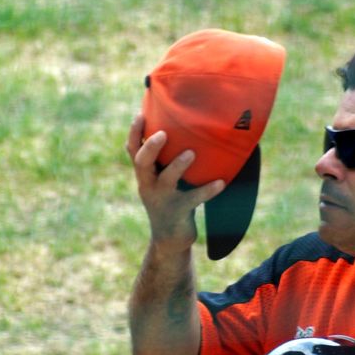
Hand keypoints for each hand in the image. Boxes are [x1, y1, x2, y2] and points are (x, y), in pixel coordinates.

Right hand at [126, 113, 225, 244]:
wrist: (170, 240)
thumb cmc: (170, 201)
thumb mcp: (163, 180)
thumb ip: (166, 161)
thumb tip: (189, 130)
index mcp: (144, 174)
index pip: (133, 150)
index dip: (134, 133)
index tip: (140, 114)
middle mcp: (149, 185)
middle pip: (141, 163)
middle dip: (150, 148)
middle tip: (162, 133)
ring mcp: (163, 200)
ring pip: (166, 181)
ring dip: (177, 166)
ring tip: (191, 153)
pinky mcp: (178, 212)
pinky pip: (193, 200)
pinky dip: (207, 191)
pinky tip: (221, 183)